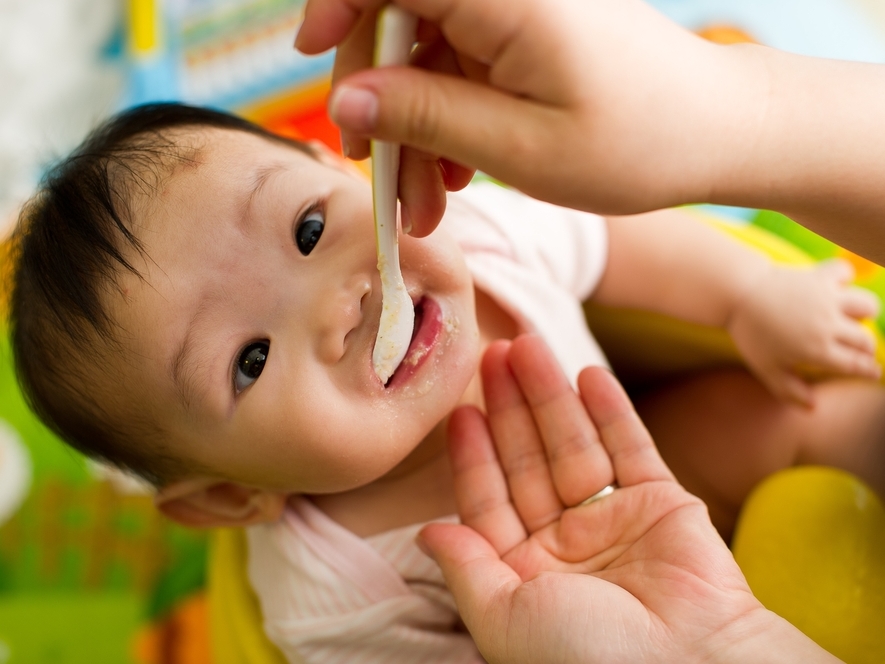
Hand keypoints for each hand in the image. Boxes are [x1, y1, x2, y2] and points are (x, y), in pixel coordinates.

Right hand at [296, 0, 760, 235]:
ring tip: (429, 203)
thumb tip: (345, 99)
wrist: (718, 133)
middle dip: (382, 106)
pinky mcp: (525, 34)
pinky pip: (460, 68)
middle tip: (388, 188)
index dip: (340, 4)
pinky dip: (448, 121)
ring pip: (426, 56)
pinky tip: (456, 173)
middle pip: (399, 20)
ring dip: (415, 130)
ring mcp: (517, 10)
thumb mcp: (519, 145)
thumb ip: (425, 114)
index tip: (313, 52)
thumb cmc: (637, 141)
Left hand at [418, 334, 839, 663]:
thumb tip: (425, 533)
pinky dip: (611, 411)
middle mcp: (565, 544)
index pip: (489, 499)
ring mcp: (614, 521)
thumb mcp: (503, 619)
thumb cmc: (588, 658)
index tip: (458, 409)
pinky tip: (589, 374)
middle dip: (509, 406)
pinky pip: (630, 448)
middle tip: (492, 351)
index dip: (473, 453)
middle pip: (528, 460)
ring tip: (529, 344)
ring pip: (574, 444)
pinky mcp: (662, 505)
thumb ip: (466, 569)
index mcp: (524, 574)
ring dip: (552, 395)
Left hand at [728, 259, 880, 405]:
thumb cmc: (751, 334)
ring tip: (850, 319)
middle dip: (866, 349)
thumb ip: (790, 390)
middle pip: (865, 340)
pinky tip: (833, 286)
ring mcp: (827, 299)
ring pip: (868, 306)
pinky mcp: (820, 276)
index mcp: (817, 350)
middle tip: (859, 350)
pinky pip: (844, 273)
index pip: (856, 365)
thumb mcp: (766, 369)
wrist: (738, 294)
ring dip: (864, 313)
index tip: (873, 372)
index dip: (868, 370)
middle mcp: (828, 324)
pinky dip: (843, 277)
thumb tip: (813, 407)